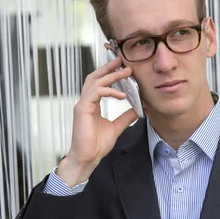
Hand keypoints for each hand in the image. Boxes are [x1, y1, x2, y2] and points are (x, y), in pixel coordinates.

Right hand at [56, 56, 137, 185]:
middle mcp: (85, 101)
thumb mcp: (116, 128)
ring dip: (111, 76)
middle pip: (95, 77)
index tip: (123, 67)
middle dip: (108, 67)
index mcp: (91, 104)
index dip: (110, 73)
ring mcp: (82, 104)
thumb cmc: (96, 145)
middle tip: (122, 60)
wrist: (87, 158)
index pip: (100, 83)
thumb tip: (137, 110)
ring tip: (126, 72)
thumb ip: (125, 117)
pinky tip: (122, 95)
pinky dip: (109, 91)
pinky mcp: (82, 109)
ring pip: (95, 82)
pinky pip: (96, 92)